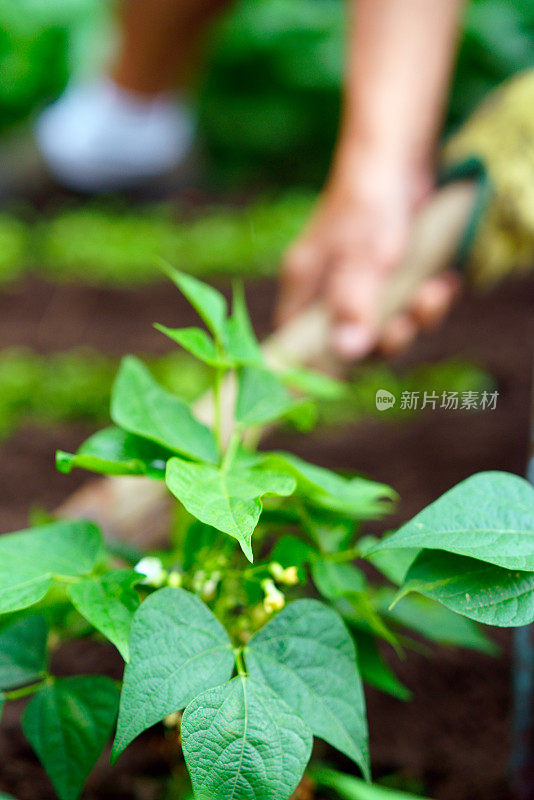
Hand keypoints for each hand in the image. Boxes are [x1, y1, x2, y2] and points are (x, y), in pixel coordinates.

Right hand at [276, 152, 459, 359]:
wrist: (396, 153)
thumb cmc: (370, 199)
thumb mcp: (363, 255)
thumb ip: (354, 302)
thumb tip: (348, 351)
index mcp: (305, 286)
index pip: (298, 342)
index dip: (313, 368)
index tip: (339, 382)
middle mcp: (327, 291)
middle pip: (350, 341)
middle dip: (385, 339)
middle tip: (407, 324)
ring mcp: (358, 284)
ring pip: (383, 324)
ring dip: (414, 317)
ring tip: (435, 292)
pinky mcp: (387, 276)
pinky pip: (404, 304)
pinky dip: (426, 299)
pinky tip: (443, 282)